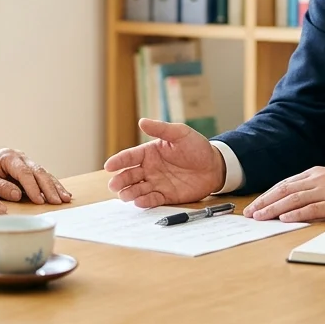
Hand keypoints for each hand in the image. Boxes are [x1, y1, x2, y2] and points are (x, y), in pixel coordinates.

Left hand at [0, 148, 71, 204]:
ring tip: (65, 198)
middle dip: (49, 187)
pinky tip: (63, 193)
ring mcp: (26, 162)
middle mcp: (20, 157)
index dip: (33, 187)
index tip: (39, 201)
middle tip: (58, 201)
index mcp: (8, 157)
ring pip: (44, 173)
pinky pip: (43, 177)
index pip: (24, 172)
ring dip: (55, 186)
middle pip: (38, 171)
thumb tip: (18, 195)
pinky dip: (53, 185)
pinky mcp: (29, 169)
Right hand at [104, 118, 225, 207]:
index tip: (109, 166)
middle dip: (120, 180)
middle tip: (114, 185)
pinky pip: (153, 199)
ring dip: (129, 193)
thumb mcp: (180, 133)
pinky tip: (139, 202)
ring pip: (138, 189)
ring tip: (124, 195)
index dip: (118, 161)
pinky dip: (145, 201)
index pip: (130, 157)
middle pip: (130, 175)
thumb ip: (161, 129)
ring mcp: (157, 183)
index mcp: (150, 152)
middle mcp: (150, 169)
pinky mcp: (166, 196)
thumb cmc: (197, 147)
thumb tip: (141, 121)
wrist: (215, 166)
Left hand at [244, 167, 324, 221]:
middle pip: (284, 191)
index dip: (267, 195)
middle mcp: (318, 179)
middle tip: (250, 214)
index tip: (255, 205)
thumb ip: (316, 187)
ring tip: (261, 218)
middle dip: (265, 202)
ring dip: (274, 209)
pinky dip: (296, 214)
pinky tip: (284, 219)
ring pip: (294, 200)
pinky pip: (312, 209)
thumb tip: (296, 200)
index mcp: (316, 173)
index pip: (285, 184)